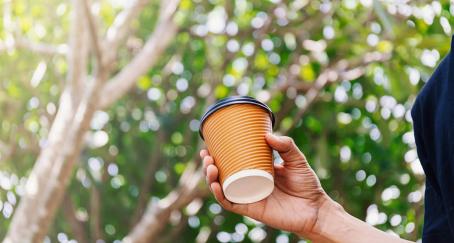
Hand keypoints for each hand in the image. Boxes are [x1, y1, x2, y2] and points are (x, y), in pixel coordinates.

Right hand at [200, 134, 337, 237]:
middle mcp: (248, 184)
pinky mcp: (251, 209)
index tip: (209, 145)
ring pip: (222, 188)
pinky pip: (230, 203)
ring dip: (210, 178)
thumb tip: (267, 135)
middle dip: (209, 166)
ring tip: (210, 166)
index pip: (231, 163)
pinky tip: (215, 185)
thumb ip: (286, 145)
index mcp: (255, 171)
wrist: (316, 209)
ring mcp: (248, 197)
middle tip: (207, 155)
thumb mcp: (297, 160)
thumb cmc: (307, 185)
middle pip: (222, 175)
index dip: (218, 155)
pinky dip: (220, 195)